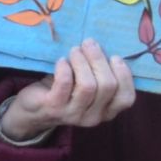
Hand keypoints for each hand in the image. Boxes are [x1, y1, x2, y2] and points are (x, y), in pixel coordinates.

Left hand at [0, 39, 136, 142]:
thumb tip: (107, 46)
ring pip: (88, 85)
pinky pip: (65, 84)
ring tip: (75, 50)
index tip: (114, 57)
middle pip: (108, 86)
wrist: (34, 111)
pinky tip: (61, 61)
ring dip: (82, 61)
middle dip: (99, 60)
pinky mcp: (54, 108)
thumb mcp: (88, 86)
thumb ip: (101, 74)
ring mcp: (73, 114)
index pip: (126, 98)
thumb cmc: (66, 91)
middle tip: (89, 43)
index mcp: (107, 111)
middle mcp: (93, 117)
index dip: (124, 75)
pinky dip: (64, 68)